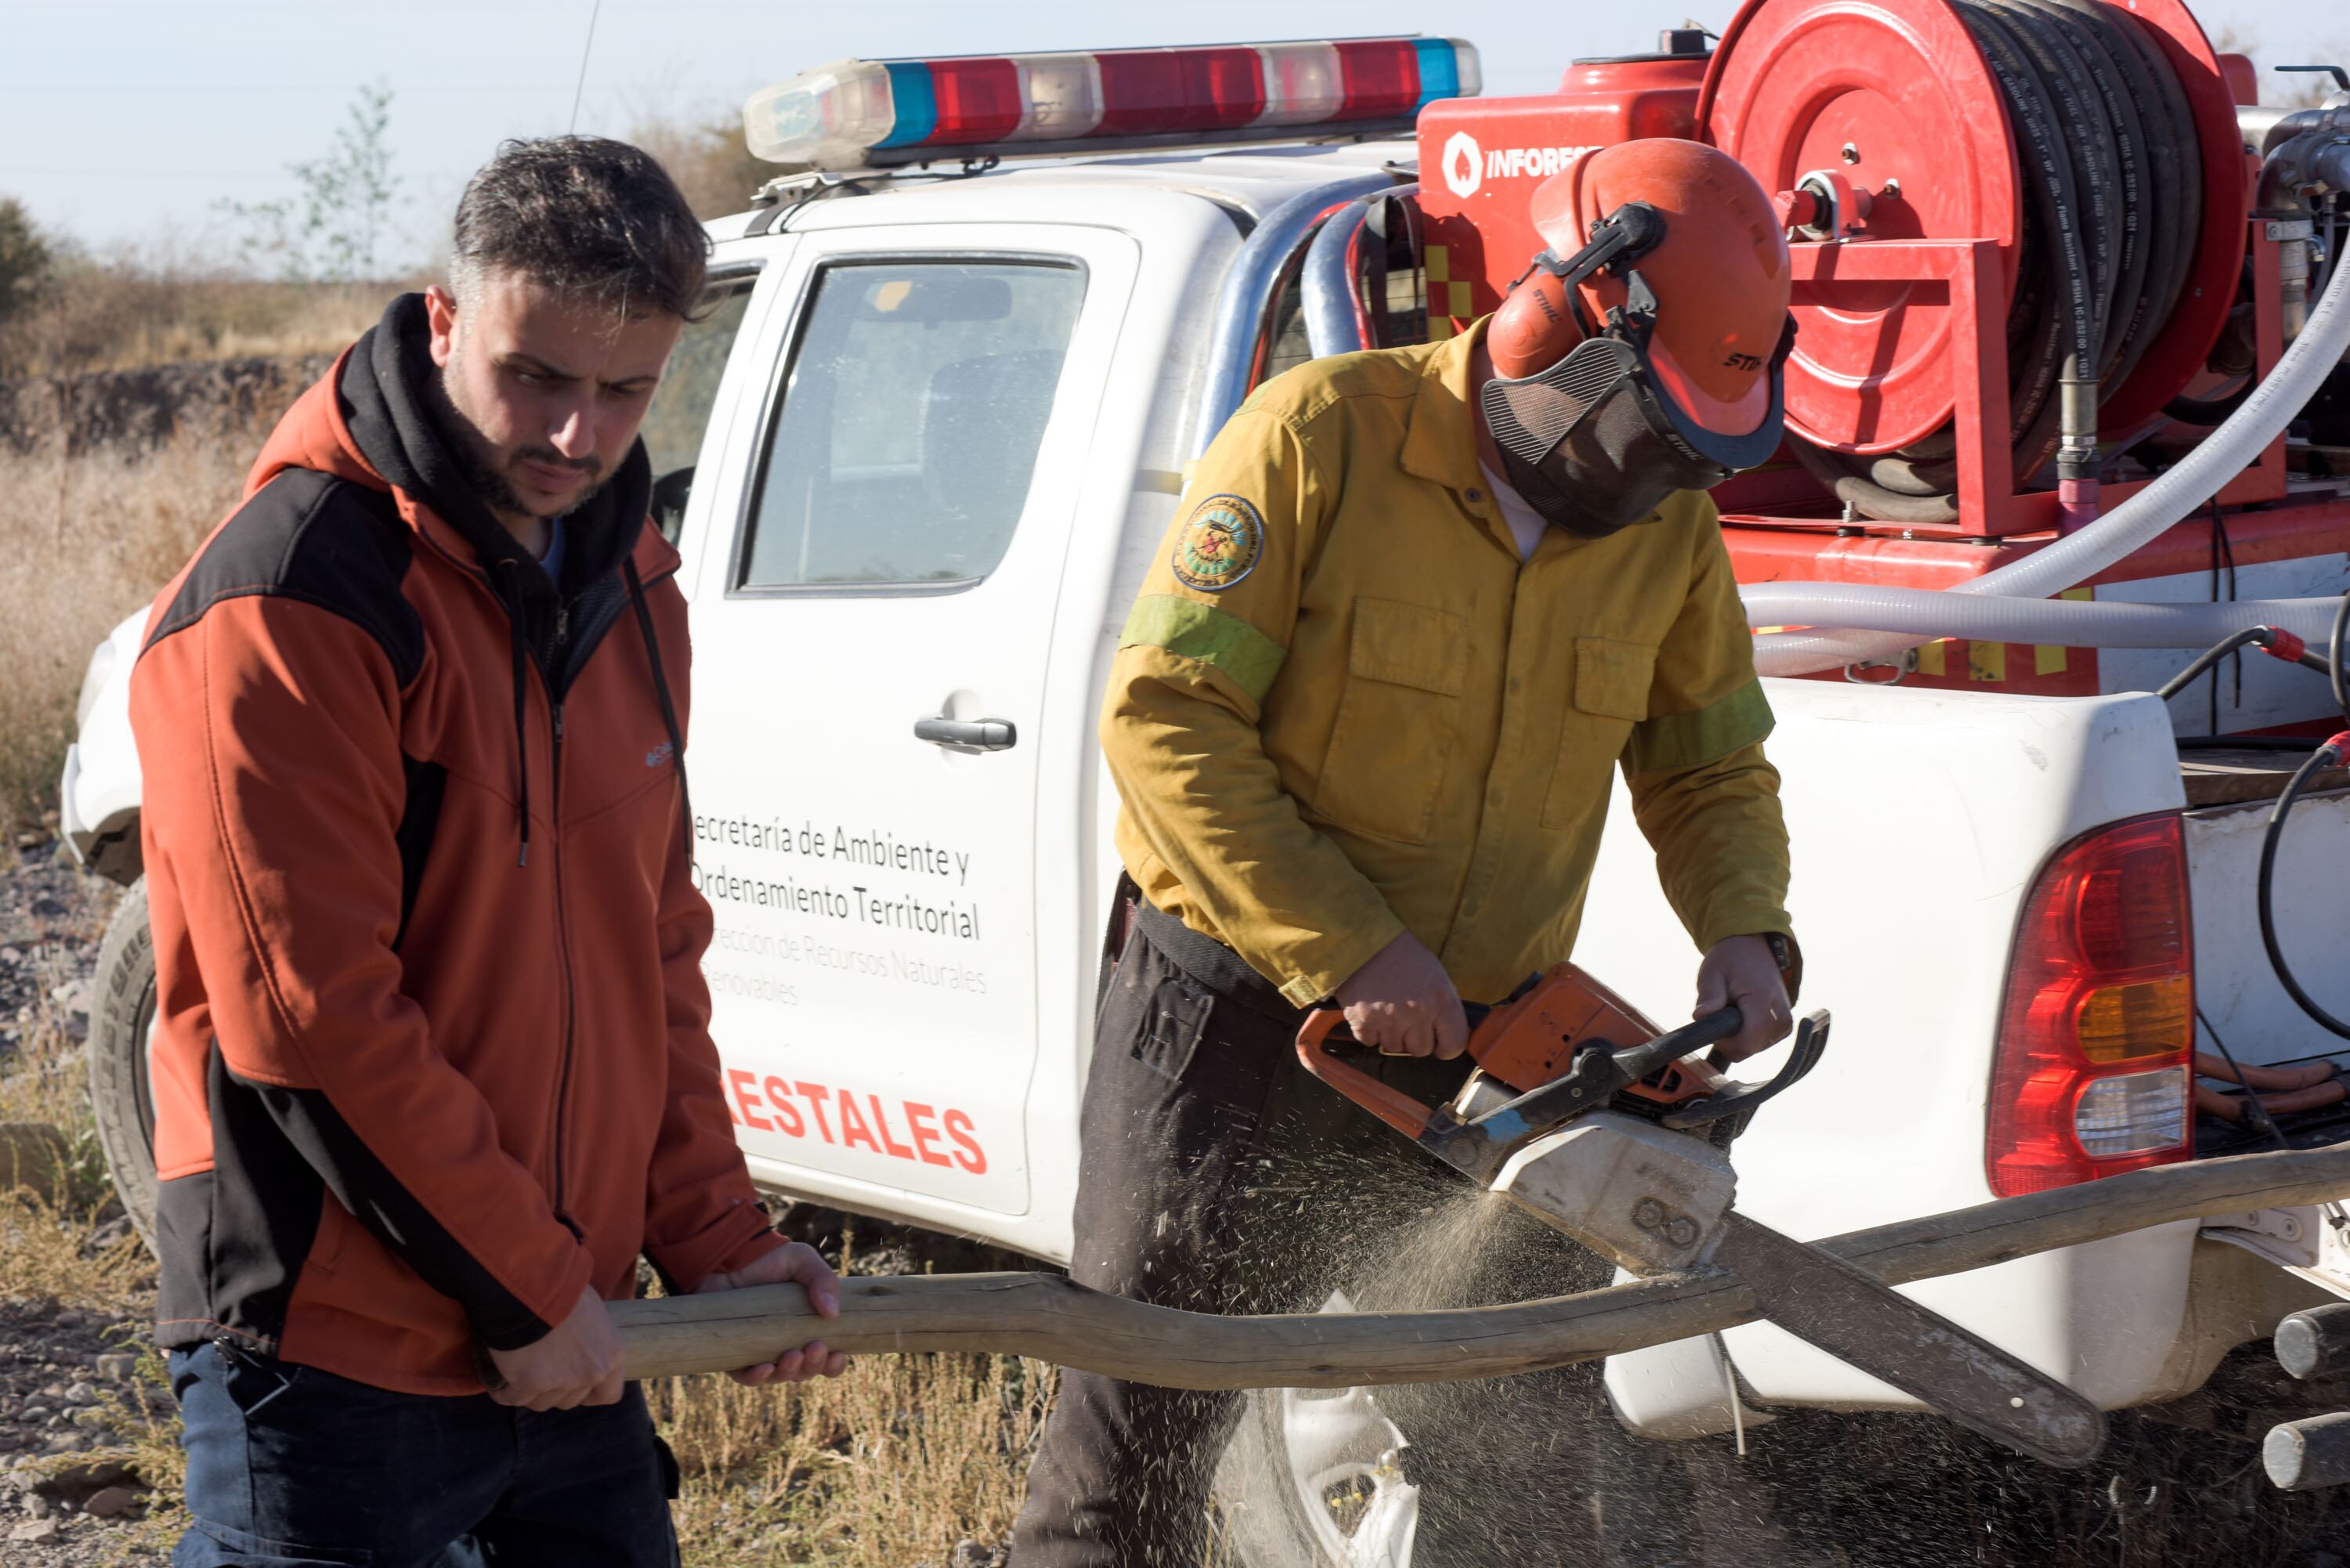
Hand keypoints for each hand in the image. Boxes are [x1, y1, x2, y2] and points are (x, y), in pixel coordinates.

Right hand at [487, 1285, 625, 1410]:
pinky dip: (504, 1391)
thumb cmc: (565, 1291)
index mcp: (612, 1356)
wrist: (534, 1287)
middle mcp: (591, 1373)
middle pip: (571, 1401)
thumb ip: (593, 1340)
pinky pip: (512, 1398)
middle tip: (541, 1369)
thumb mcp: (594, 1312)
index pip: (609, 1394)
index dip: (589, 1393)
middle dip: (556, 1390)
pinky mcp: (529, 1385)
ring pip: (542, 1403)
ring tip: (520, 1370)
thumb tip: (584, 1346)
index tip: (575, 1384)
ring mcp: (561, 1382)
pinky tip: (499, 1381)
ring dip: (530, 1392)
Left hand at [693, 1241, 850, 1385]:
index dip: (833, 1364)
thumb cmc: (766, 1259)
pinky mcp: (733, 1353)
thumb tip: (832, 1313)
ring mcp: (759, 1351)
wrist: (725, 1258)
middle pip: (804, 1371)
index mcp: (805, 1328)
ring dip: (789, 1372)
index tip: (837, 1354)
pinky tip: (764, 1368)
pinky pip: (745, 1377)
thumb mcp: (801, 1260)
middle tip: (815, 1347)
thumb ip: (823, 1279)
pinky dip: (756, 1378)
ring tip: (792, 1356)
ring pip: (778, 1376)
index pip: (825, 1358)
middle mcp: (784, 1344)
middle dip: (813, 1365)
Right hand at [1334, 931, 1467, 1058]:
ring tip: (1386, 1009)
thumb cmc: (1403, 957)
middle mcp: (1417, 1013)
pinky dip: (1370, 1031)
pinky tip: (1371, 1010)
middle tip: (1405, 1017)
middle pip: (1421, 1050)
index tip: (1439, 1043)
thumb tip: (1448, 1034)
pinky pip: (1370, 1042)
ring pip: (1395, 1048)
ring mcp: (1390, 1020)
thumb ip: (1444, 1008)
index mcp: (1441, 1000)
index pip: (1454, 1044)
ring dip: (1391, 1034)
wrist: (1365, 942)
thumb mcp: (1436, 976)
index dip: (1446, 1047)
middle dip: (1414, 1038)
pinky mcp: (1364, 1023)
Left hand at [1694, 934, 1792, 1062]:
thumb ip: (1709, 996)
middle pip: (1749, 1048)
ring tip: (1733, 1009)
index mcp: (1762, 1000)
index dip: (1724, 1042)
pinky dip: (1749, 1034)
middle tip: (1720, 1013)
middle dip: (1729, 1039)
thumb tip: (1700, 1017)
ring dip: (1738, 1036)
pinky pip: (1762, 1042)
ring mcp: (1785, 1021)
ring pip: (1755, 1048)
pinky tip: (1743, 1015)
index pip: (1746, 1042)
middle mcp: (1780, 1014)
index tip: (1714, 1025)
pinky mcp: (1785, 1024)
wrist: (1751, 947)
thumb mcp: (1712, 973)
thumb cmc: (1729, 959)